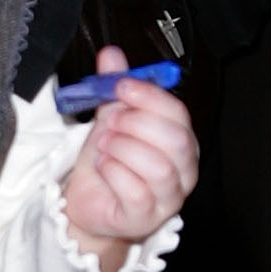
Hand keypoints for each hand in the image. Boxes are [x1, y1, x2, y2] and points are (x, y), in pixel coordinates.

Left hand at [59, 46, 198, 271]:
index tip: (121, 86)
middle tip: (110, 124)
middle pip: (175, 140)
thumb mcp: (110, 119)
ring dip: (123, 149)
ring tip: (104, 146)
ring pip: (158, 167)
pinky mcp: (145, 217)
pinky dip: (114, 173)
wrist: (87, 202)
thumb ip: (113, 88)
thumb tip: (111, 54)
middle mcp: (183, 169)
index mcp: (180, 140)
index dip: (149, 96)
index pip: (178, 113)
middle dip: (135, 124)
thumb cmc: (108, 162)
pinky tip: (103, 166)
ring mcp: (168, 197)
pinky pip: (137, 192)